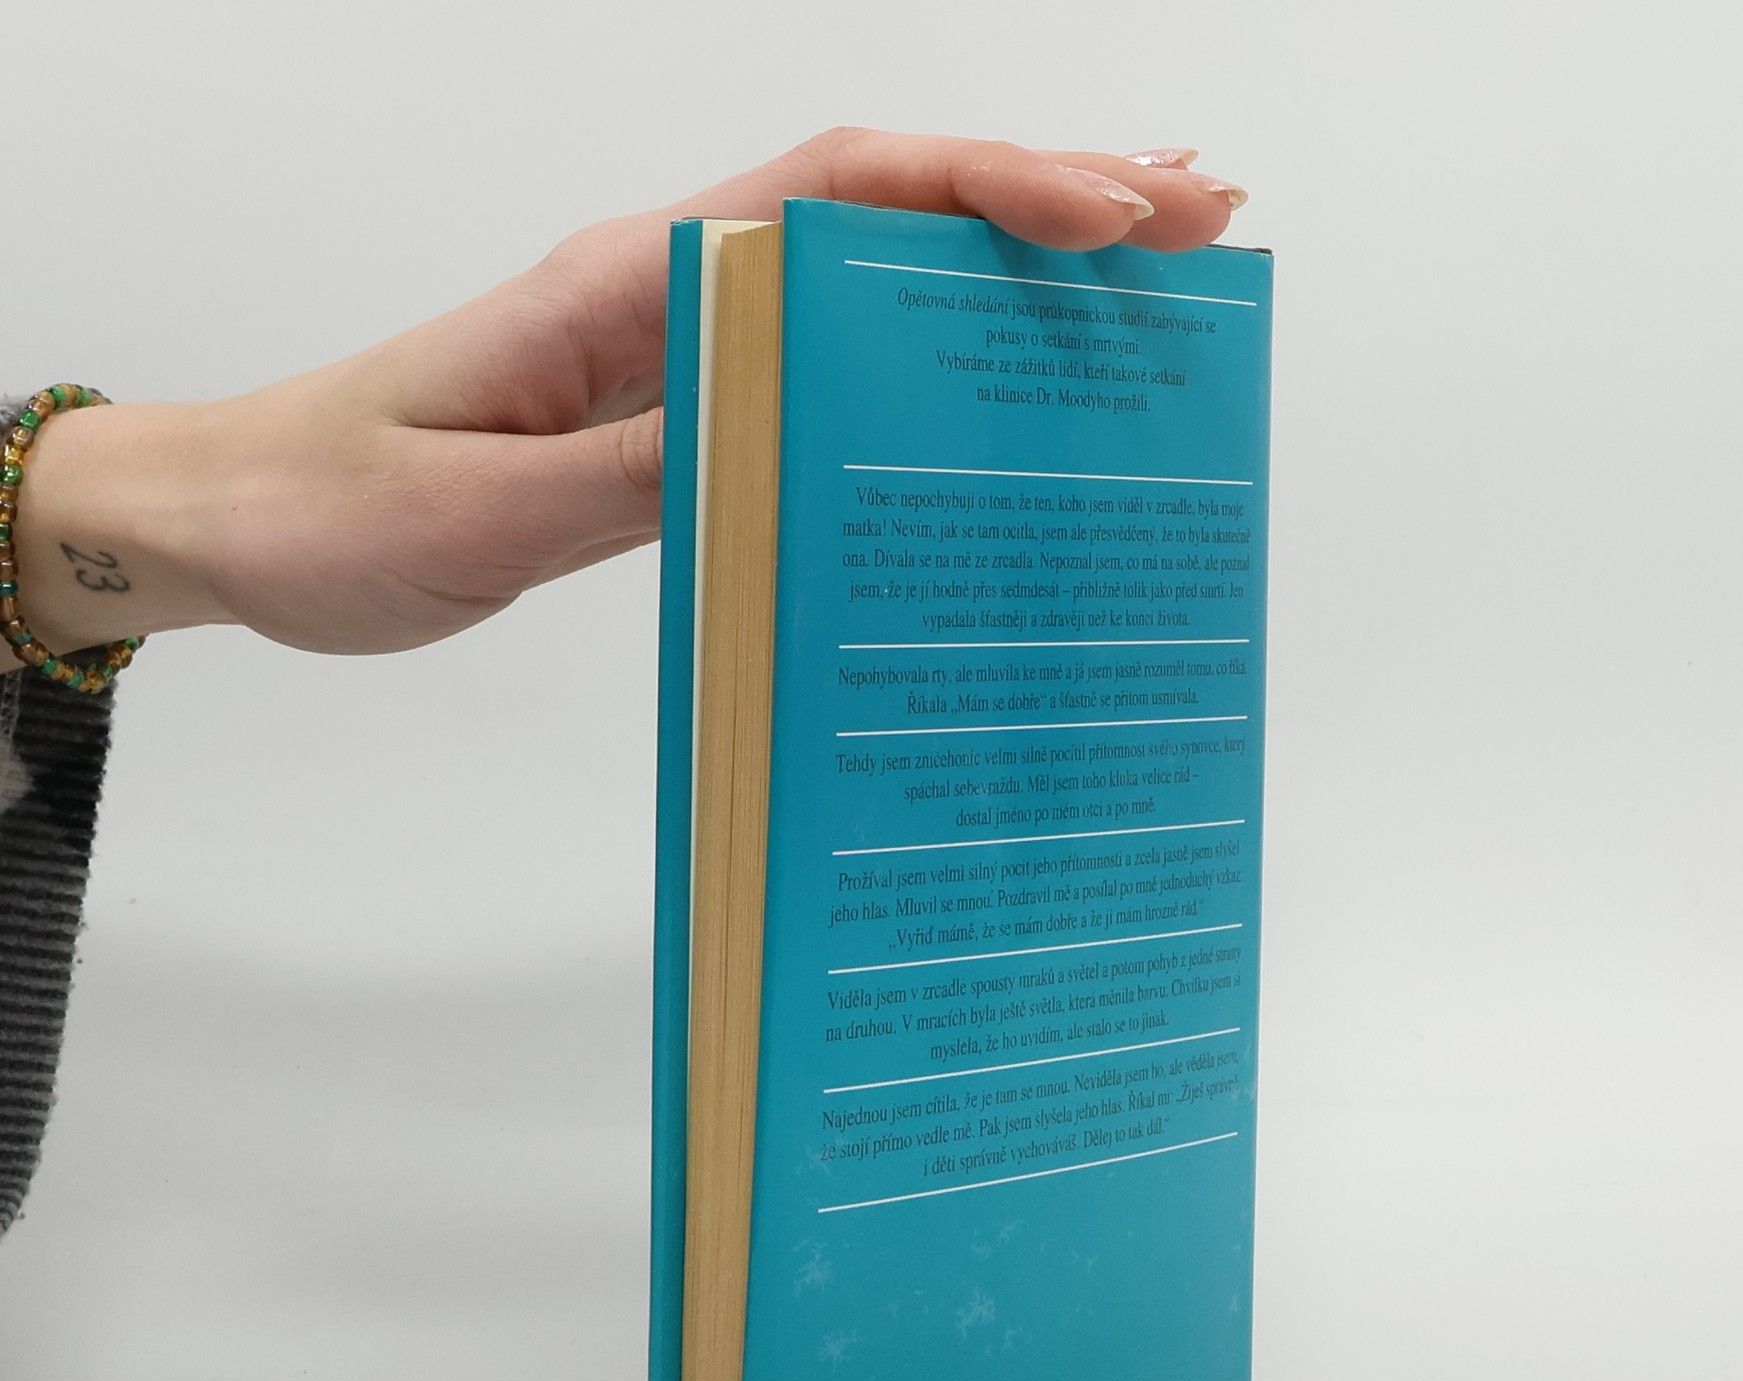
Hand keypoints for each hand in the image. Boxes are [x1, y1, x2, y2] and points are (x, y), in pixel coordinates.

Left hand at [7, 131, 1246, 666]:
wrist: (236, 522)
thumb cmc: (333, 513)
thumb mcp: (480, 511)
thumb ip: (634, 472)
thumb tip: (792, 436)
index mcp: (629, 285)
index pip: (836, 194)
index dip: (984, 190)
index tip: (1112, 215)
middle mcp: (670, 290)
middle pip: (885, 206)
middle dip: (1047, 198)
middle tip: (1200, 214)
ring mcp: (679, 343)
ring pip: (871, 272)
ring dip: (1009, 260)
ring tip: (1152, 263)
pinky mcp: (671, 406)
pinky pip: (826, 358)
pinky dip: (927, 344)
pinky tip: (995, 366)